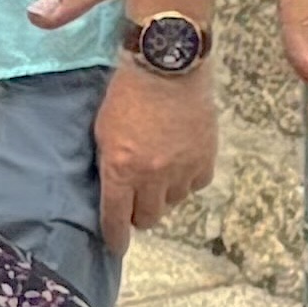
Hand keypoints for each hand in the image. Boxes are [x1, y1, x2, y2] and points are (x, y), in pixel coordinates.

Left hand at [95, 54, 218, 249]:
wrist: (168, 61)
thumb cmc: (127, 90)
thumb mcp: (102, 129)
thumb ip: (108, 164)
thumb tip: (112, 191)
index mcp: (120, 169)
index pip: (116, 219)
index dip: (115, 237)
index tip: (116, 244)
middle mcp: (152, 176)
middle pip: (147, 218)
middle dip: (139, 213)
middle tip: (136, 199)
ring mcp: (181, 169)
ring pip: (173, 203)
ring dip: (164, 194)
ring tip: (159, 173)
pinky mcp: (205, 159)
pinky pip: (195, 185)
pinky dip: (187, 179)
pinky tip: (180, 162)